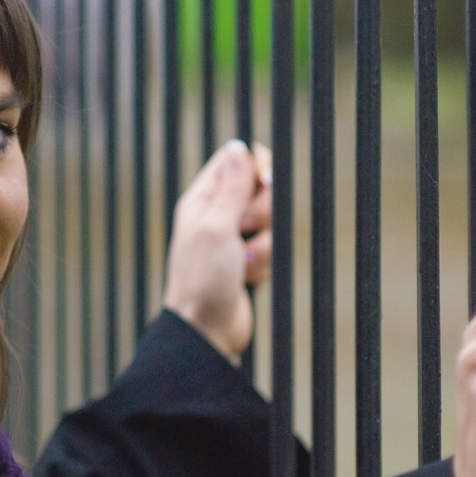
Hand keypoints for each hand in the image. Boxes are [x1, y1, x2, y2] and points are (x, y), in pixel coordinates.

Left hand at [162, 139, 269, 362]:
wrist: (206, 329)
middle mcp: (218, 214)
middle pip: (262, 190)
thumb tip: (238, 147)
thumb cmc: (203, 278)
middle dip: (263, 213)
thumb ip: (232, 188)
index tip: (266, 182)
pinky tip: (248, 278)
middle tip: (243, 231)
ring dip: (264, 245)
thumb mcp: (216, 227)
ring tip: (243, 262)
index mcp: (203, 199)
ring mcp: (234, 239)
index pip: (237, 161)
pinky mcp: (248, 260)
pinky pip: (272, 249)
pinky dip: (265, 263)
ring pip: (272, 222)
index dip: (258, 168)